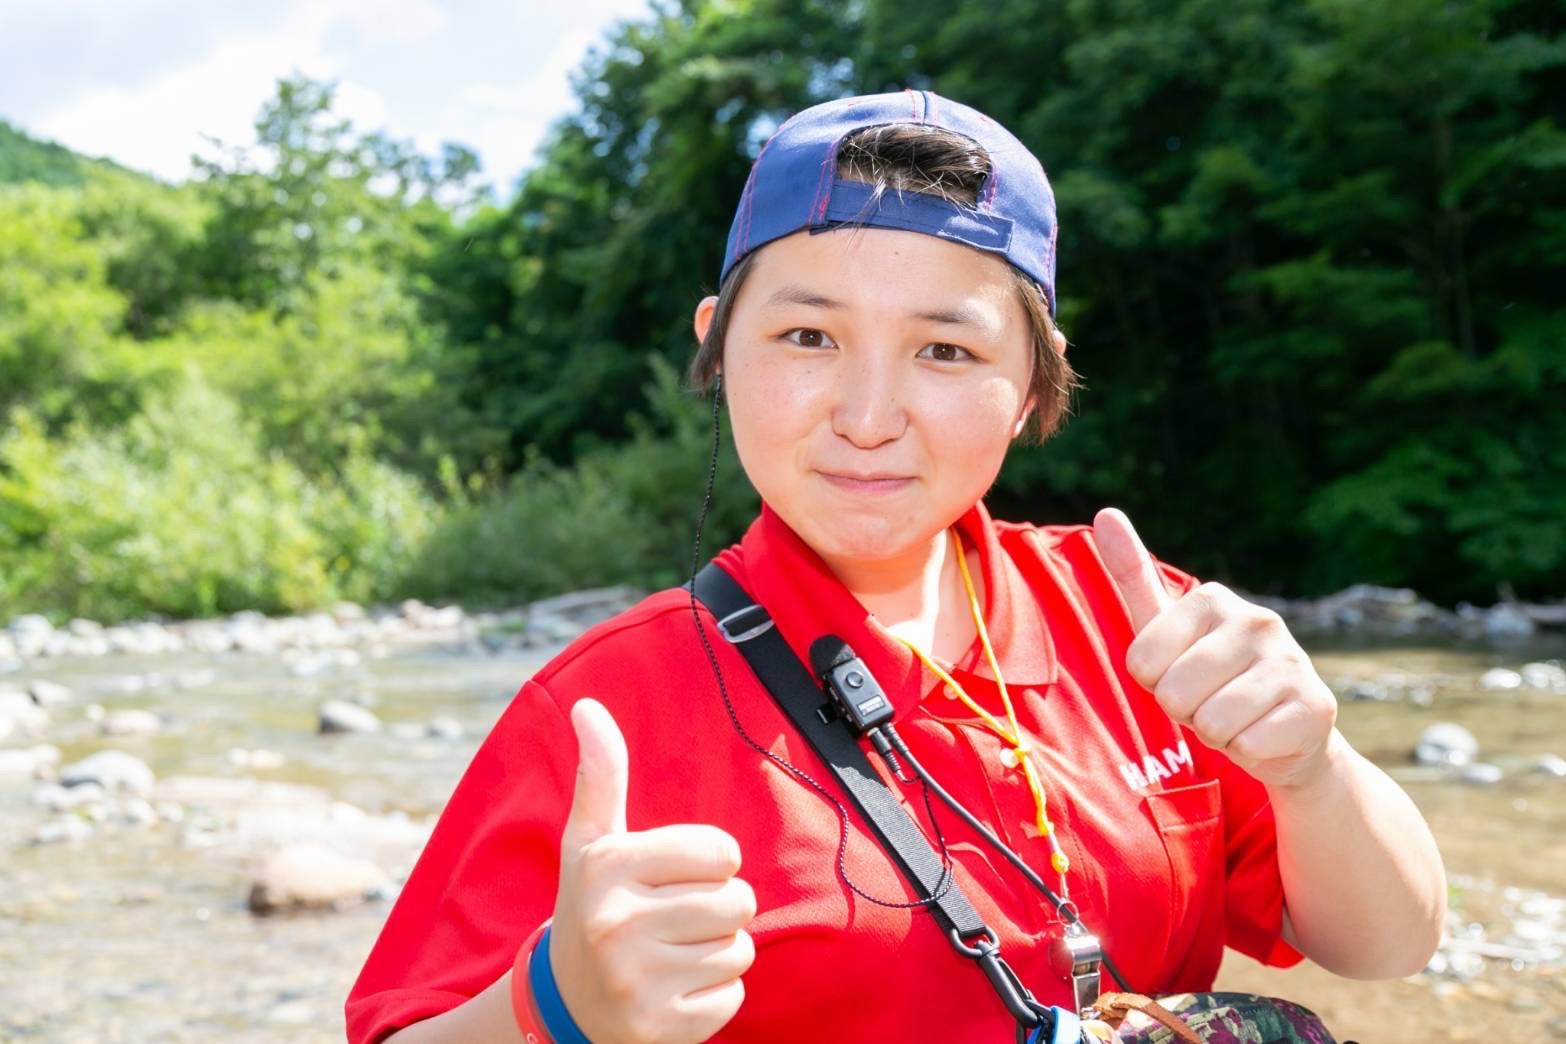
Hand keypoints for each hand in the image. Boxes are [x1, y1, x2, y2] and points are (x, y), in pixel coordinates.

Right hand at [547, 699, 755, 1043]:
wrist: (565, 1006)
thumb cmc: (592, 907)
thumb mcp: (589, 842)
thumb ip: (600, 775)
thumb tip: (588, 706)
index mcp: (607, 867)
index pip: (720, 852)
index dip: (711, 863)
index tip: (675, 877)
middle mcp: (617, 923)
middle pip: (738, 901)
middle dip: (720, 908)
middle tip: (677, 919)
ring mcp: (638, 981)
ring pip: (739, 948)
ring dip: (719, 951)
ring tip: (673, 953)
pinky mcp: (661, 1027)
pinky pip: (732, 995)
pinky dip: (714, 994)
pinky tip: (674, 990)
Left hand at [1094, 508, 1338, 788]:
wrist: (1283, 732)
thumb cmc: (1209, 679)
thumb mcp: (1164, 629)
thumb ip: (1133, 575)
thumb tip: (1104, 513)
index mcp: (1212, 599)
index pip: (1142, 663)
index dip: (1154, 684)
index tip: (1180, 676)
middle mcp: (1258, 620)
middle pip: (1174, 694)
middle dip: (1185, 712)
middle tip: (1210, 702)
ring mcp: (1292, 661)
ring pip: (1212, 724)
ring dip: (1217, 734)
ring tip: (1236, 719)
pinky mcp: (1316, 707)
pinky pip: (1249, 748)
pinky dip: (1249, 753)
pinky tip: (1265, 735)